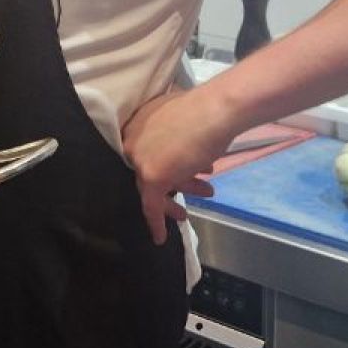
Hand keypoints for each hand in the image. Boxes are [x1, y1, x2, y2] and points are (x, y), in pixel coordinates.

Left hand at [121, 87, 239, 244]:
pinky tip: (161, 237)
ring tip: (208, 192)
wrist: (215, 110)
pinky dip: (156, 222)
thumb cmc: (205, 110)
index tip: (174, 173)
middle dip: (174, 180)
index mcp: (136, 124)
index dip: (162, 164)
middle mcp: (131, 142)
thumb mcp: (180, 120)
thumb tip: (180, 152)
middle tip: (193, 187)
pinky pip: (151, 206)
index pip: (143, 153)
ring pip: (155, 186)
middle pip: (148, 170)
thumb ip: (172, 134)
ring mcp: (140, 160)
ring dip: (185, 189)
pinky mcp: (152, 177)